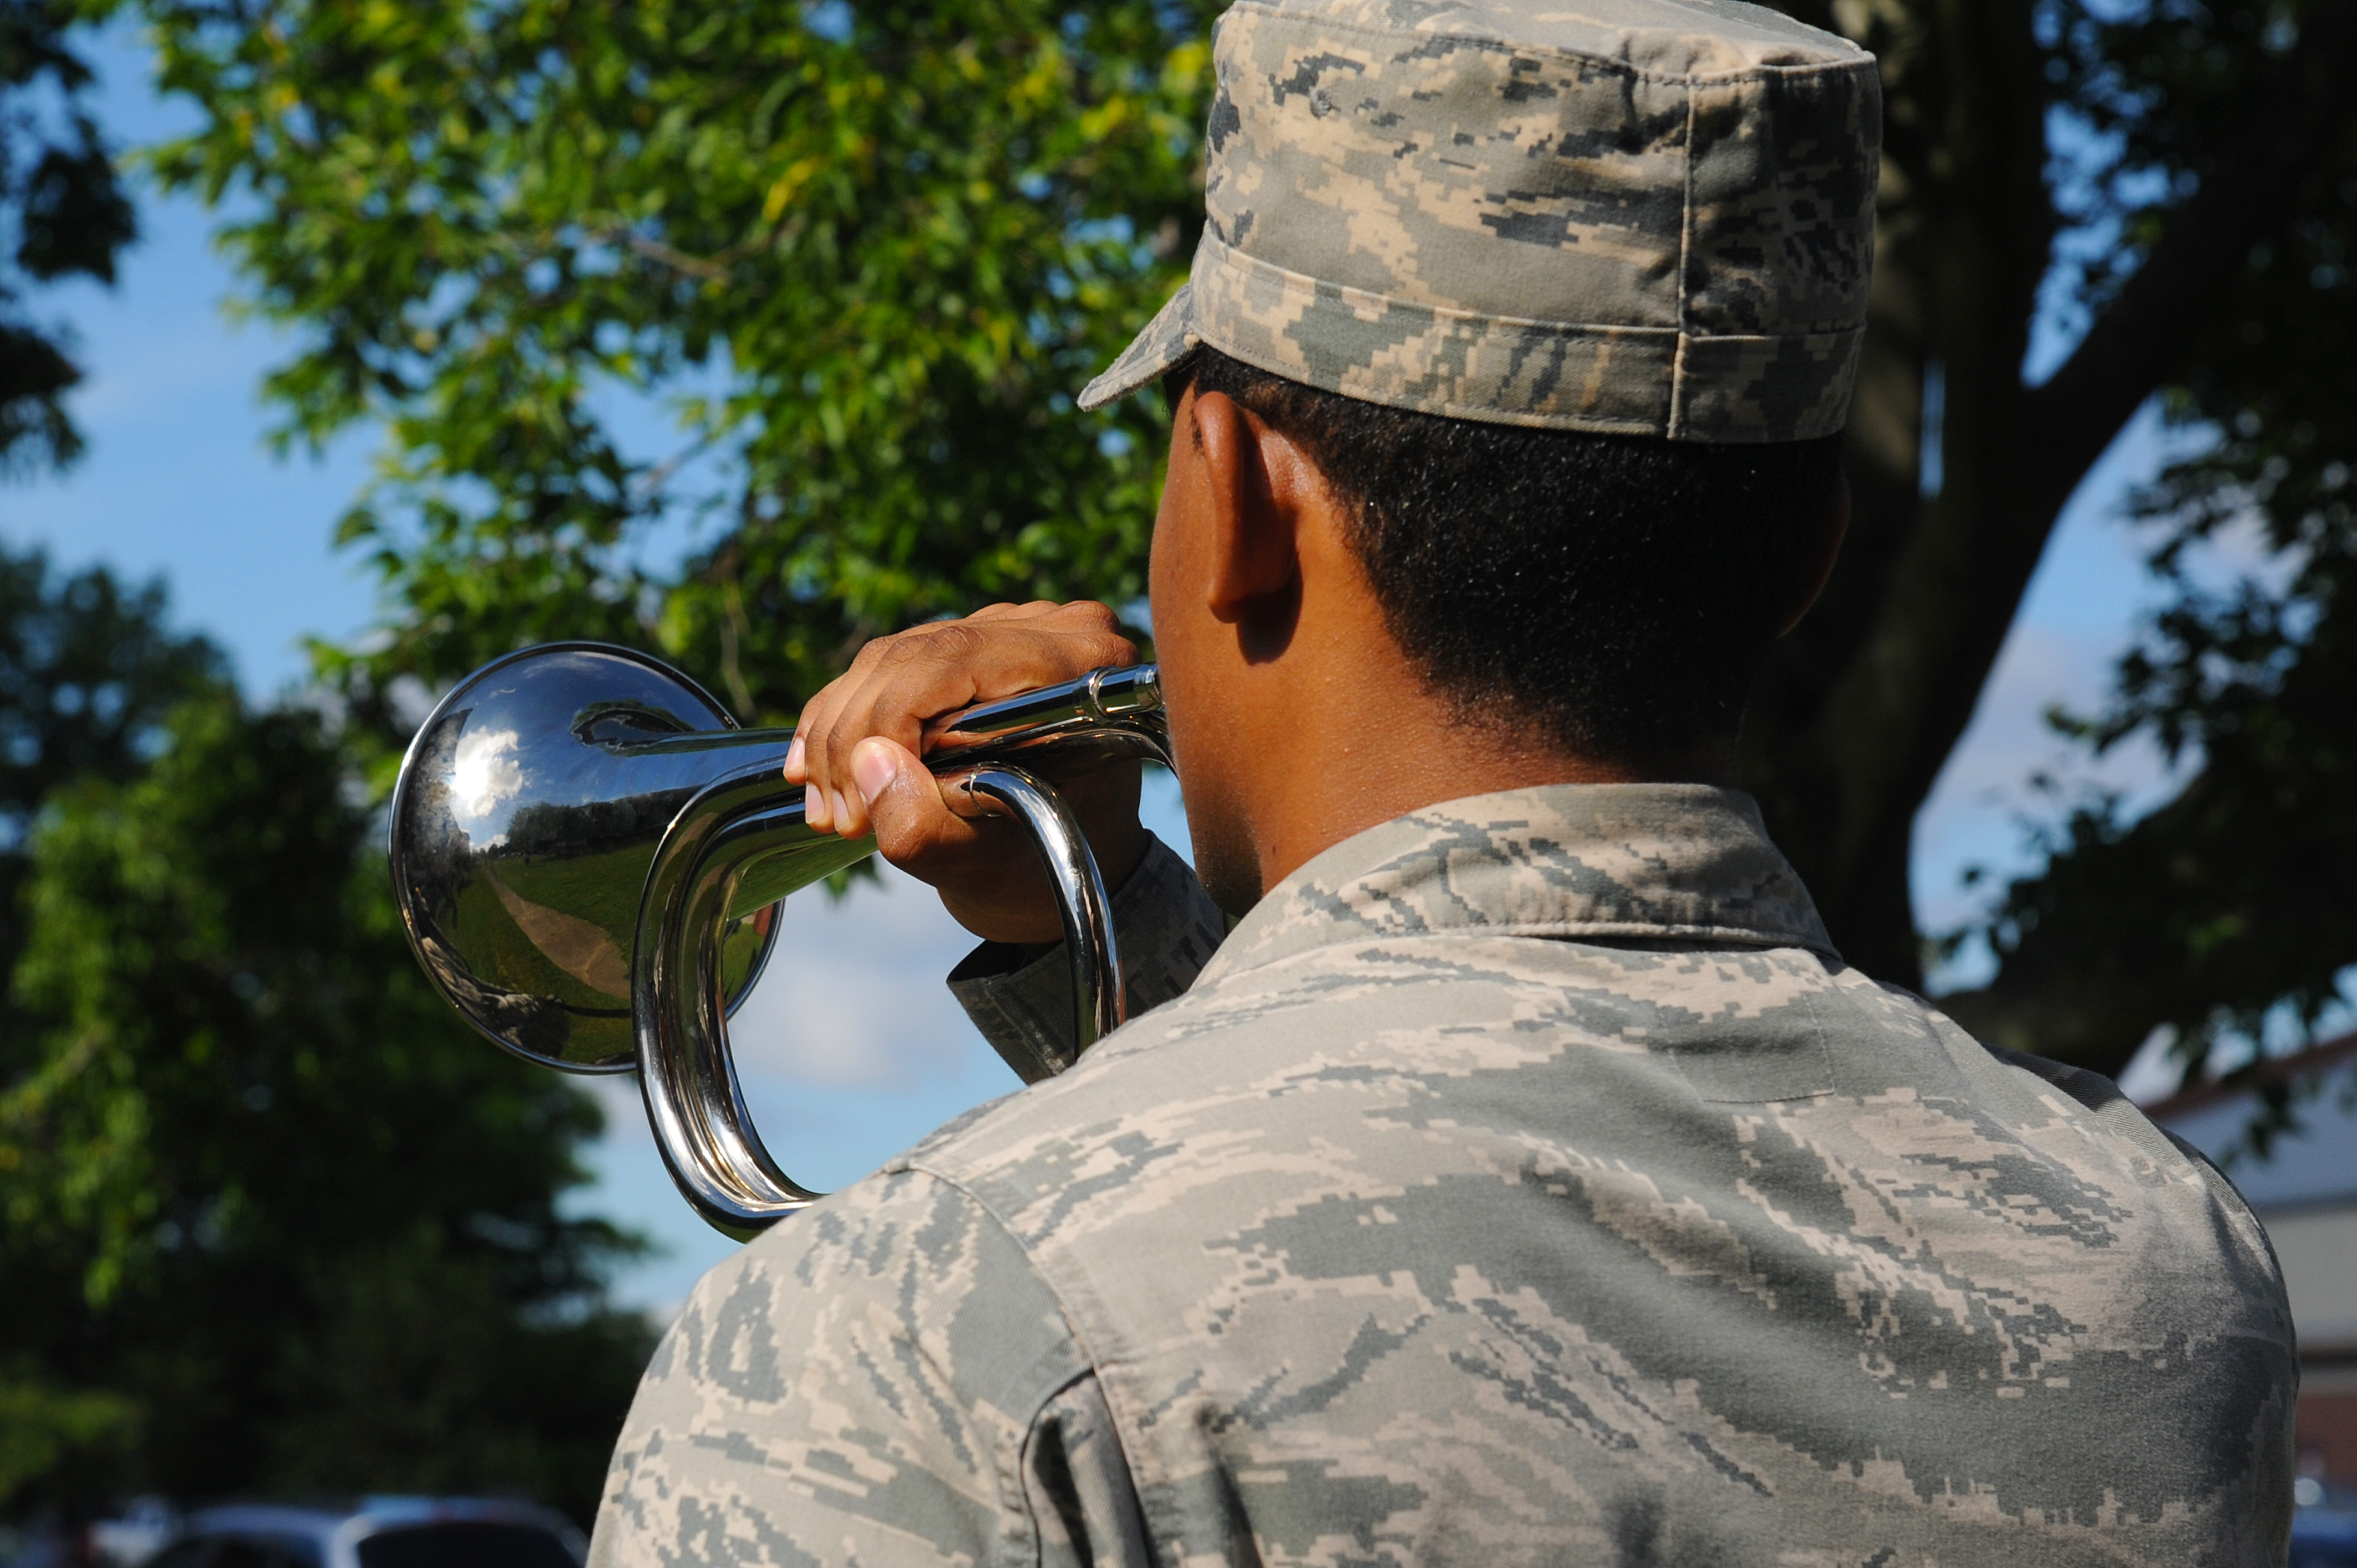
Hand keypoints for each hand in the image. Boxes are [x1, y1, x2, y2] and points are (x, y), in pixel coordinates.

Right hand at [784, 600, 1149, 943]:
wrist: (1059, 856)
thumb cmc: (1035, 864)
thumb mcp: (980, 864)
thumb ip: (922, 825)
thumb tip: (867, 760)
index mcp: (1078, 663)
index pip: (952, 660)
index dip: (887, 724)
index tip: (857, 806)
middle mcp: (1051, 627)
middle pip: (914, 656)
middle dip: (852, 737)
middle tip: (832, 815)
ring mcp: (1011, 625)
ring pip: (889, 657)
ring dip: (837, 731)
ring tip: (825, 804)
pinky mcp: (971, 637)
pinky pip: (887, 660)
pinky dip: (842, 712)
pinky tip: (816, 765)